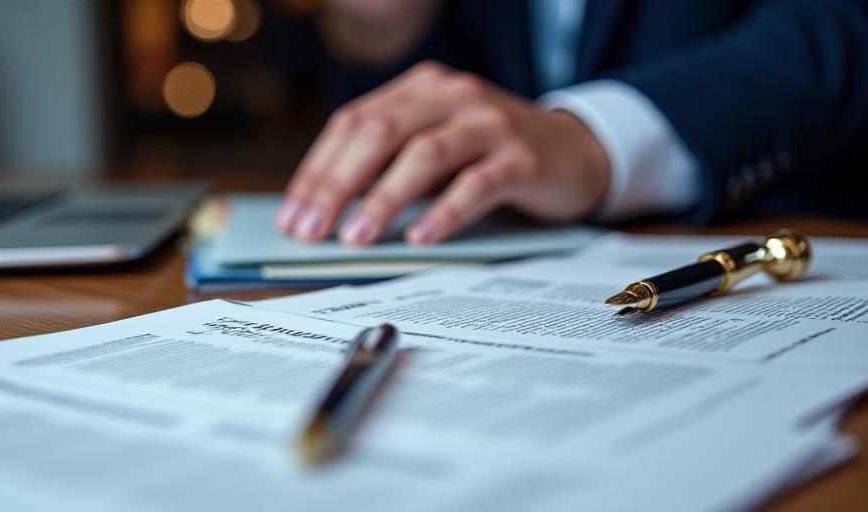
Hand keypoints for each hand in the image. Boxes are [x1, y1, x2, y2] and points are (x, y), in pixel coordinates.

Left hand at [277, 61, 610, 245]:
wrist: (576, 151)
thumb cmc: (489, 156)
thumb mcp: (434, 148)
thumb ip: (387, 166)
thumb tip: (323, 213)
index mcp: (420, 89)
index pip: (353, 123)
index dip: (317, 171)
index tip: (292, 217)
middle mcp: (452, 96)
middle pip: (380, 134)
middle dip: (338, 185)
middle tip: (311, 231)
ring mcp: (490, 123)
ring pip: (425, 155)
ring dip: (384, 199)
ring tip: (356, 238)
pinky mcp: (523, 157)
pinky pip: (477, 184)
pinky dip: (444, 212)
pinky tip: (419, 238)